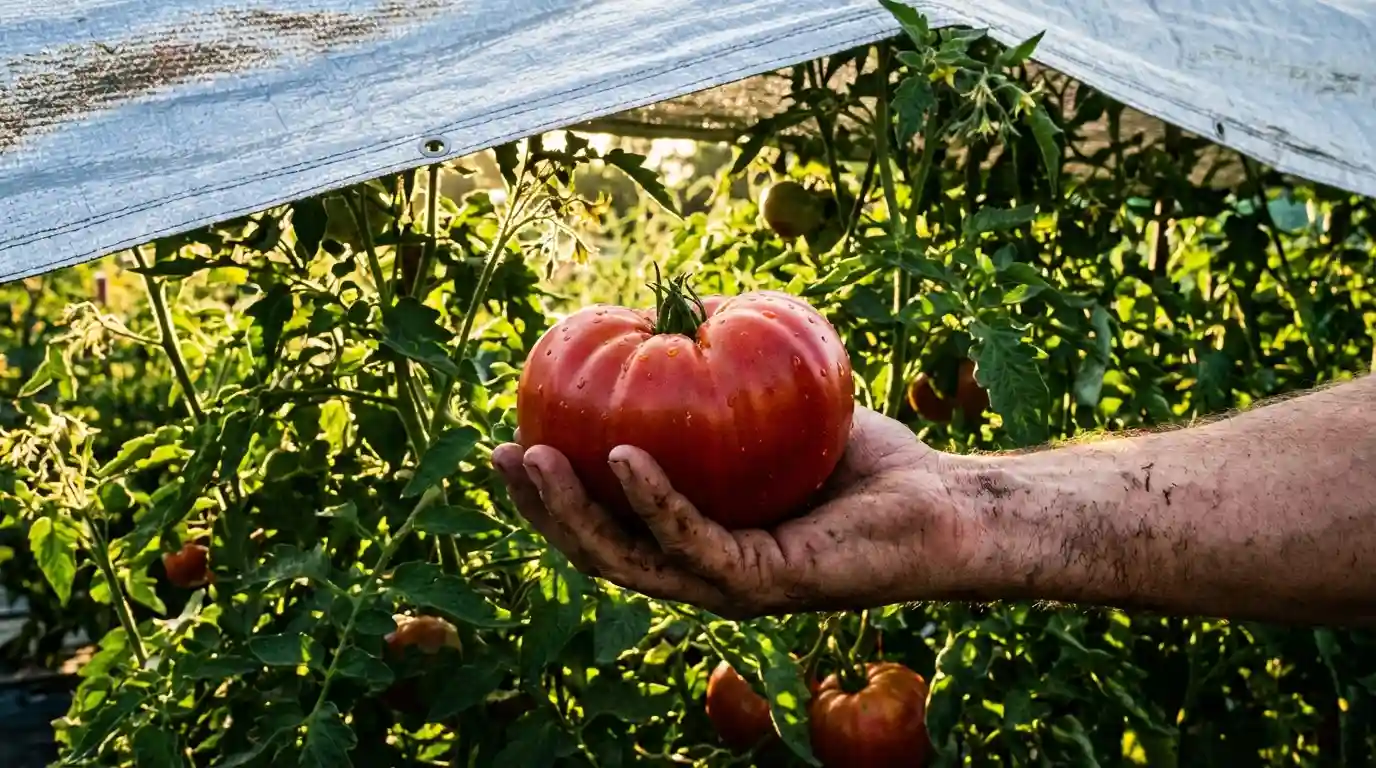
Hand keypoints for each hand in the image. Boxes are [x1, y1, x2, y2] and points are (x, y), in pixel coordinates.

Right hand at [490, 406, 983, 617]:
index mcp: (692, 535)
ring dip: (573, 513)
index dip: (550, 490)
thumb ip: (727, 361)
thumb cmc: (861, 456)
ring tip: (534, 460)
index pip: (605, 520)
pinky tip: (621, 458)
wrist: (940, 504)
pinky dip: (653, 501)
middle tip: (497, 456)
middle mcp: (700, 567)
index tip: (508, 436)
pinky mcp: (764, 583)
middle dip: (540, 508)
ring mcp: (729, 583)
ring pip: (629, 560)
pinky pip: (694, 543)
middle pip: (598, 548)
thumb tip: (678, 301)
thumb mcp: (779, 397)